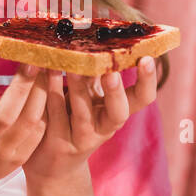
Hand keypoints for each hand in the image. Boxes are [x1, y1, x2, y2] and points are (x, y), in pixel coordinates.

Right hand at [0, 44, 47, 191]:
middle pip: (6, 113)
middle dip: (23, 84)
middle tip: (34, 58)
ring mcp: (0, 153)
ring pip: (29, 122)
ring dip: (41, 94)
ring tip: (45, 70)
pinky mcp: (16, 160)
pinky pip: (37, 133)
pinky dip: (44, 111)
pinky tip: (46, 92)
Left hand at [23, 56, 157, 183]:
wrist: (51, 163)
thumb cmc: (71, 117)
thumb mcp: (87, 94)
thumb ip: (93, 71)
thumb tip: (99, 32)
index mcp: (117, 112)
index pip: (142, 98)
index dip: (148, 80)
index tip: (147, 58)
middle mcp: (105, 128)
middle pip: (120, 113)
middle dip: (116, 92)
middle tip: (112, 72)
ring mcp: (83, 139)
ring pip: (83, 114)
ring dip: (78, 89)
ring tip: (72, 67)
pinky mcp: (60, 144)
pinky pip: (57, 116)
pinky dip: (53, 93)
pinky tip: (47, 73)